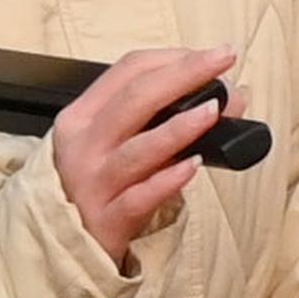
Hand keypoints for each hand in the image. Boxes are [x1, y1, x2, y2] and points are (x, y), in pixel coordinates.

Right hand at [50, 46, 236, 268]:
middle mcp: (84, 146)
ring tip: (214, 112)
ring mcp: (93, 183)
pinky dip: (167, 181)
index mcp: (84, 116)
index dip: (173, 58)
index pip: (126, 71)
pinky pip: (139, 198)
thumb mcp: (118, 142)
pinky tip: (192, 166)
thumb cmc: (99, 182)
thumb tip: (232, 95)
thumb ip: (166, 115)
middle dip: (183, 75)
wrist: (66, 242)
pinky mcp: (108, 219)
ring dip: (177, 129)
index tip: (212, 55)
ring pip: (137, 150)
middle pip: (134, 100)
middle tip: (224, 60)